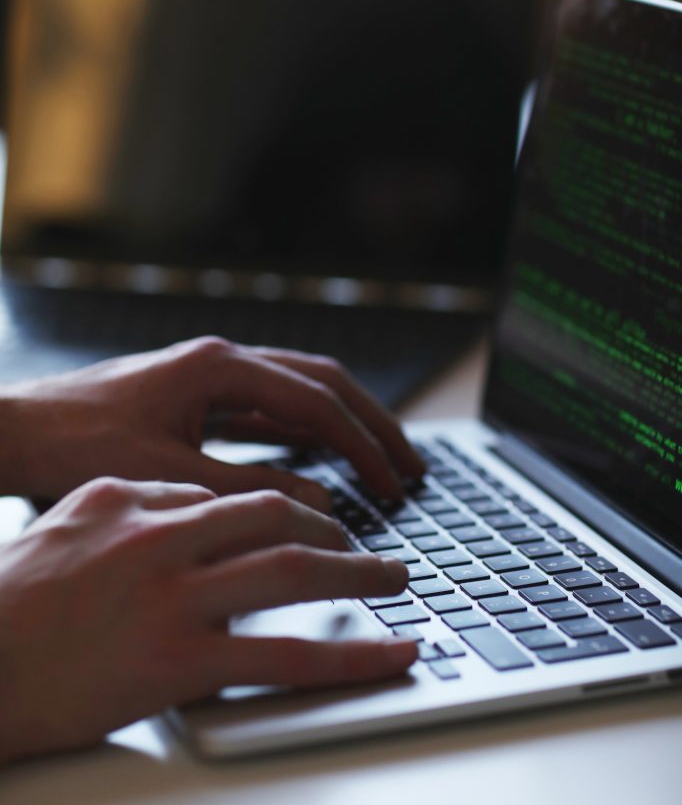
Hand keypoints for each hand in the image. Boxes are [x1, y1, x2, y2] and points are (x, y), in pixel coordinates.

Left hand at [0, 337, 423, 504]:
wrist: (13, 432)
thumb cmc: (75, 448)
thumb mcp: (168, 478)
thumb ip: (249, 491)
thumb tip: (321, 504)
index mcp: (218, 368)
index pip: (315, 401)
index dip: (362, 445)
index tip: (394, 483)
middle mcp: (220, 361)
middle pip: (320, 381)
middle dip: (371, 423)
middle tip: (410, 464)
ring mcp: (208, 375)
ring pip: (297, 389)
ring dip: (341, 423)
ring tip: (380, 458)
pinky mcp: (194, 396)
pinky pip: (268, 407)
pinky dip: (303, 430)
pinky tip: (318, 457)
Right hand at [0, 478, 415, 763]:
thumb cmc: (16, 593)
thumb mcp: (77, 517)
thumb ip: (146, 501)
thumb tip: (201, 500)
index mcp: (143, 503)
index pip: (240, 495)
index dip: (294, 507)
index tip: (321, 525)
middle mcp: (167, 541)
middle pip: (278, 519)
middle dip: (337, 531)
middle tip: (373, 550)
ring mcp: (177, 600)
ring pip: (293, 573)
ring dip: (358, 574)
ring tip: (398, 582)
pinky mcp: (180, 663)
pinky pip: (286, 657)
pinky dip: (349, 656)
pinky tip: (389, 654)